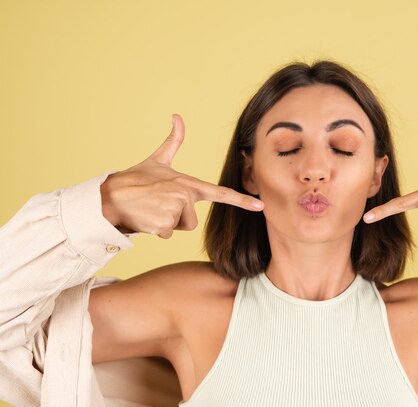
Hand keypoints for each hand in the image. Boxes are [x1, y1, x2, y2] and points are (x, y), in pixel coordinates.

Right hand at [100, 114, 263, 238]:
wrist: (111, 195)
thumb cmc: (135, 180)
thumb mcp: (158, 161)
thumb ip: (173, 141)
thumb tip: (177, 115)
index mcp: (188, 183)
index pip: (220, 193)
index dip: (241, 200)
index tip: (260, 206)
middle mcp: (185, 195)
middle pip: (190, 221)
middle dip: (174, 219)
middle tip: (157, 205)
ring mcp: (176, 209)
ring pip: (179, 228)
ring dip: (164, 224)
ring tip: (151, 210)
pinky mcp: (165, 223)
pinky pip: (166, 234)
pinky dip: (154, 230)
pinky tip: (145, 217)